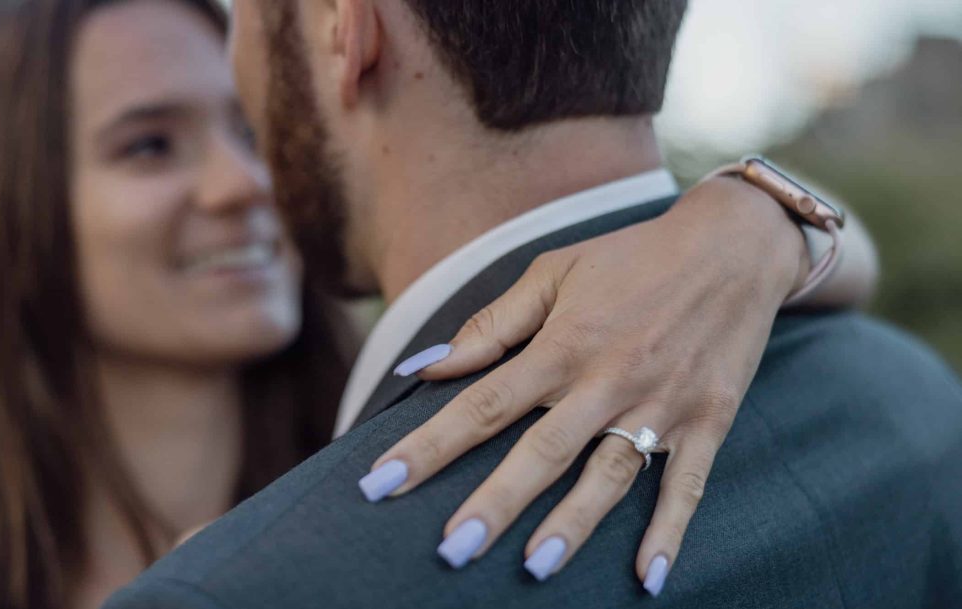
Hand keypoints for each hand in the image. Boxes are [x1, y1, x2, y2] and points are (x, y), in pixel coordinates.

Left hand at [360, 177, 809, 593]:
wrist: (734, 246)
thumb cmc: (630, 258)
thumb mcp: (554, 274)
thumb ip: (491, 325)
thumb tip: (428, 364)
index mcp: (563, 345)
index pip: (482, 404)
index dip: (429, 445)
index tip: (380, 483)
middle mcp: (606, 381)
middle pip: (540, 451)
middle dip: (494, 502)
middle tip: (451, 550)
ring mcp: (660, 404)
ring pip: (610, 474)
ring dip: (574, 523)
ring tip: (535, 568)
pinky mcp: (707, 419)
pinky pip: (688, 483)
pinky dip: (671, 530)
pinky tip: (649, 576)